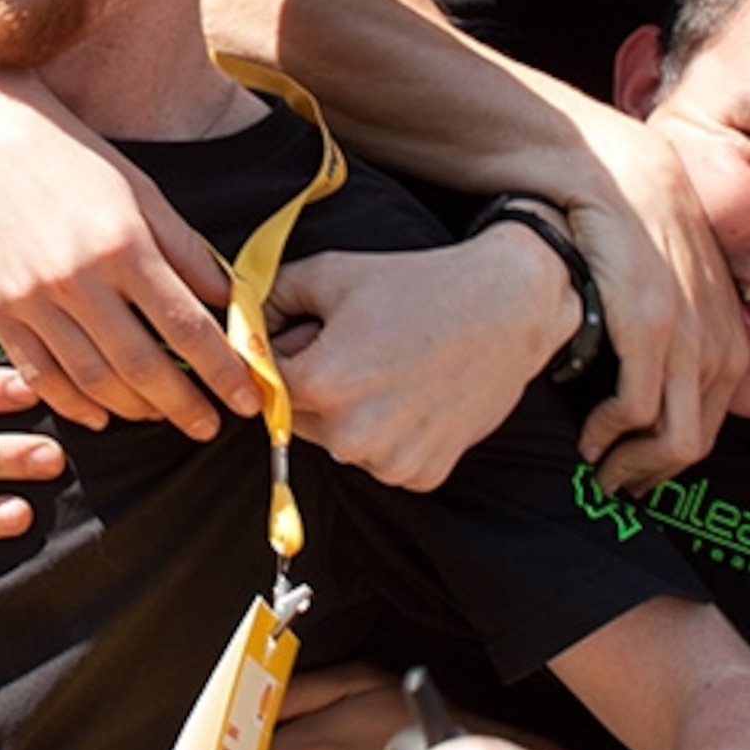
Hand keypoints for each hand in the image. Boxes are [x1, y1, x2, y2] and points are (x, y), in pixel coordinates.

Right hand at [0, 0, 258, 436]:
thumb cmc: (77, 162)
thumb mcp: (146, 196)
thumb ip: (189, 253)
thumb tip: (233, 306)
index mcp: (124, 246)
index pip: (187, 328)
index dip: (223, 372)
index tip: (249, 399)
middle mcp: (78, 279)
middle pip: (143, 367)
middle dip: (185, 406)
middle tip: (211, 427)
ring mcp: (32, 299)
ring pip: (92, 381)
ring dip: (135, 410)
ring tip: (162, 416)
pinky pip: (40, 377)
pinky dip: (75, 405)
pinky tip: (102, 415)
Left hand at [272, 226, 572, 490]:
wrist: (510, 308)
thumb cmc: (422, 285)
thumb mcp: (333, 273)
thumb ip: (270, 295)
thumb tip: (239, 317)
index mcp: (319, 384)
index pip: (265, 382)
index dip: (283, 353)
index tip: (307, 335)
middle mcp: (349, 435)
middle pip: (298, 418)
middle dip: (314, 385)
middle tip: (358, 346)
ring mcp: (388, 461)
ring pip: (340, 442)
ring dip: (350, 413)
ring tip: (391, 367)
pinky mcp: (421, 475)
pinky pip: (381, 458)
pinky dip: (389, 433)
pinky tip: (415, 393)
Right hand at [564, 121, 743, 492]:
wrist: (604, 164)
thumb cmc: (622, 222)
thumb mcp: (664, 278)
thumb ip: (672, 324)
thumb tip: (650, 375)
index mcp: (728, 330)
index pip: (711, 422)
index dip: (669, 460)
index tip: (632, 470)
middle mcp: (718, 337)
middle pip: (697, 441)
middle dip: (652, 475)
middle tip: (611, 485)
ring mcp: (687, 333)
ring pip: (675, 439)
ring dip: (632, 467)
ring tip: (597, 468)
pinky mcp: (649, 325)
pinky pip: (637, 410)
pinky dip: (610, 435)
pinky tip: (588, 435)